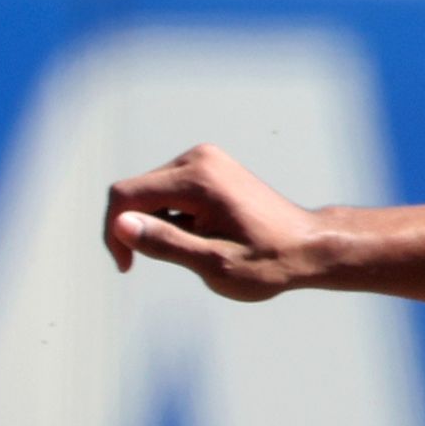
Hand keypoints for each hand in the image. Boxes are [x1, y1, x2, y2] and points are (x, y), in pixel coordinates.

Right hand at [104, 146, 330, 302]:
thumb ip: (166, 243)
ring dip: (159, 224)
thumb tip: (121, 225)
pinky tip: (203, 237)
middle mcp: (198, 159)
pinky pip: (170, 191)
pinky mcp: (209, 168)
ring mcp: (205, 160)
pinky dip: (173, 217)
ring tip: (199, 249)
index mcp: (197, 179)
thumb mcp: (215, 264)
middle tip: (174, 262)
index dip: (114, 232)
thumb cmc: (269, 261)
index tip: (128, 266)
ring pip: (150, 193)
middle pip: (135, 192)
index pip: (124, 196)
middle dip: (138, 229)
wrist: (309, 246)